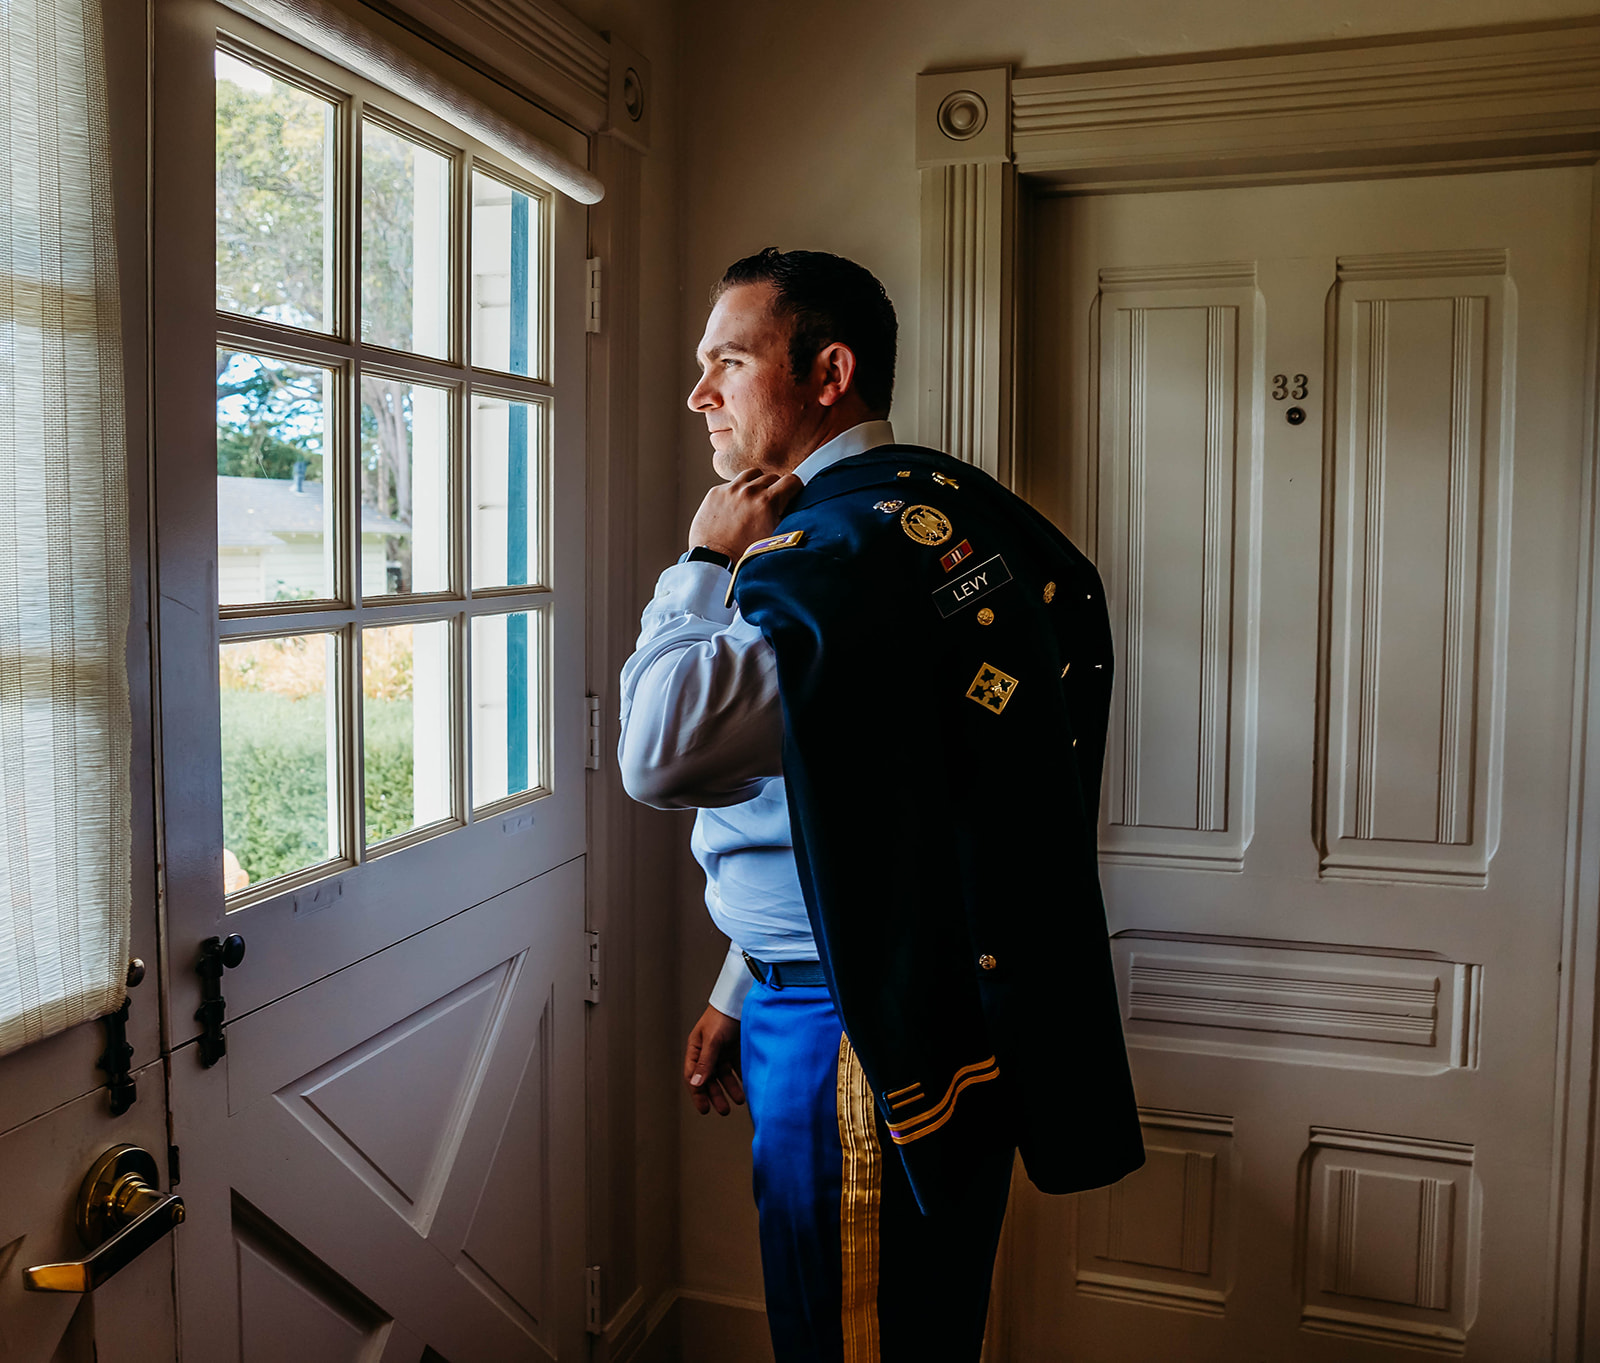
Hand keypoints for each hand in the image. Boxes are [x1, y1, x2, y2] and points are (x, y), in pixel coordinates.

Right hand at [684, 1004, 744, 1115]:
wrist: (742, 999)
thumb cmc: (722, 1015)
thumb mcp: (712, 1040)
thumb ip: (706, 1062)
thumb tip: (696, 1083)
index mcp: (696, 1048)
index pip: (693, 1075)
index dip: (698, 1093)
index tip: (705, 1109)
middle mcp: (708, 1051)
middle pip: (709, 1078)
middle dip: (716, 1095)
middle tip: (723, 1110)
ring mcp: (723, 1050)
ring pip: (724, 1075)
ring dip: (730, 1088)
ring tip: (739, 1100)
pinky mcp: (737, 1048)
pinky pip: (738, 1067)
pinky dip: (741, 1078)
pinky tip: (747, 1087)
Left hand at [688, 469, 802, 560]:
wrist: (715, 563)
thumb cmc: (746, 557)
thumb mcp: (776, 540)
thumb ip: (789, 519)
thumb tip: (799, 507)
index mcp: (768, 503)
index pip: (792, 480)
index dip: (795, 489)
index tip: (792, 496)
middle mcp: (749, 492)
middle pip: (772, 477)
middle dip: (775, 489)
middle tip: (771, 507)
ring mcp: (730, 490)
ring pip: (752, 475)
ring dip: (757, 484)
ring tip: (755, 501)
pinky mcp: (715, 493)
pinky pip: (732, 483)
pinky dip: (738, 492)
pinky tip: (737, 508)